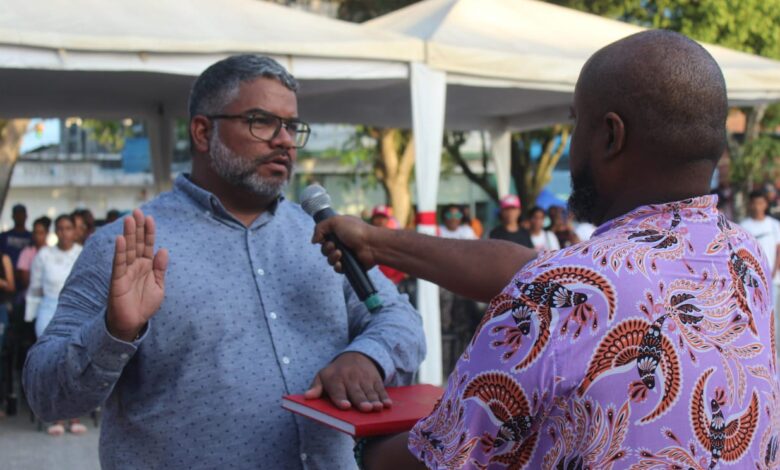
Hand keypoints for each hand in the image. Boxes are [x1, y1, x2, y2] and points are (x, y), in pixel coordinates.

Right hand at [106, 209, 168, 341]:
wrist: (133, 323)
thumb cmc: (145, 305)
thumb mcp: (158, 286)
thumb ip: (160, 268)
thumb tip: (163, 249)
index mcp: (146, 266)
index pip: (147, 245)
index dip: (149, 232)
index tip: (149, 217)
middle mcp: (135, 265)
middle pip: (136, 243)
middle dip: (138, 227)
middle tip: (137, 211)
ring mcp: (126, 271)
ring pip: (128, 249)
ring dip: (129, 234)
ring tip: (129, 219)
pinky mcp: (117, 280)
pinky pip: (119, 263)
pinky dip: (120, 251)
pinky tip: (121, 239)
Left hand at [304, 352, 391, 412]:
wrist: (356, 355)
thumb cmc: (336, 372)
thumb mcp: (323, 376)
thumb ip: (316, 387)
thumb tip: (307, 396)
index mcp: (336, 379)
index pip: (337, 390)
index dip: (341, 399)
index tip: (345, 406)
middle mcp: (351, 378)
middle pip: (356, 393)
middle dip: (361, 401)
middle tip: (365, 409)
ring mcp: (365, 379)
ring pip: (369, 392)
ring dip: (374, 400)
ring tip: (378, 408)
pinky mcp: (376, 380)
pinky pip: (380, 389)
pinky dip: (385, 397)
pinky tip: (388, 404)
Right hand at [312, 216, 378, 272]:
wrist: (371, 244)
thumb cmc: (356, 230)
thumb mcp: (335, 221)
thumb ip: (320, 227)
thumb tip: (314, 240)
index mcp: (338, 231)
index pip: (323, 237)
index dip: (321, 239)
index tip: (323, 238)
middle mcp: (342, 242)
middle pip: (324, 249)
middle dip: (326, 248)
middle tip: (334, 245)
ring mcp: (346, 254)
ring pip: (329, 260)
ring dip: (332, 257)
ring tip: (340, 253)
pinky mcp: (349, 265)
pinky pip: (337, 269)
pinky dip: (337, 266)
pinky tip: (341, 263)